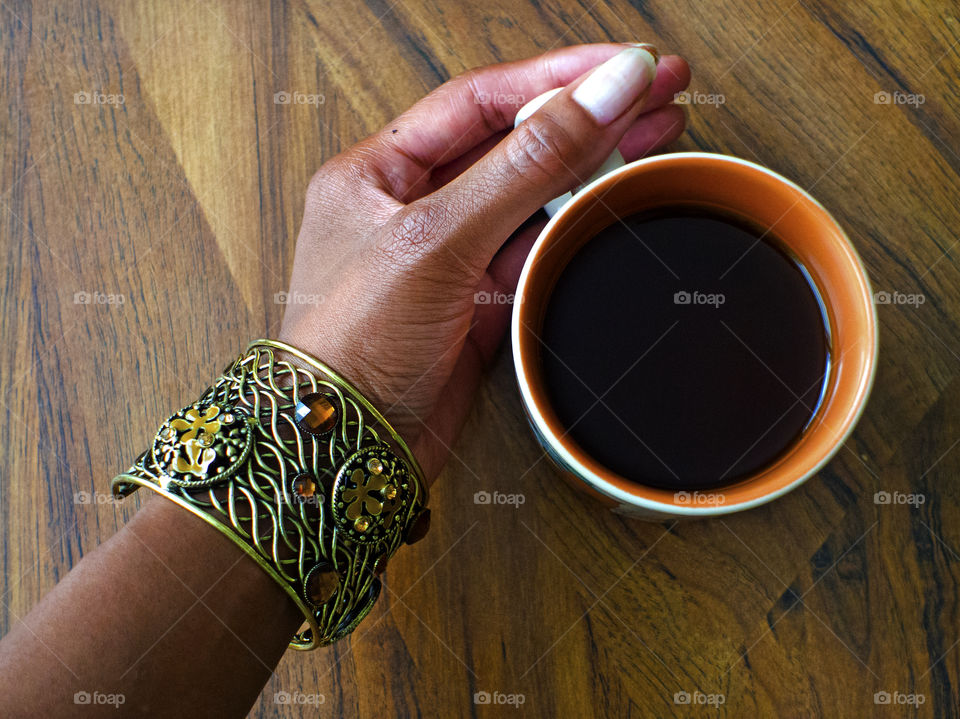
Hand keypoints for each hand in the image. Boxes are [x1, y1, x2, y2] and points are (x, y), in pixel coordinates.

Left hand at [279, 43, 690, 480]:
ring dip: (589, 165)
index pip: (481, 97)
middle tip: (659, 89)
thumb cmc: (353, 344)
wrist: (350, 446)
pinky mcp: (473, 301)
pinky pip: (532, 248)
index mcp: (378, 169)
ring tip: (655, 132)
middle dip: (587, 113)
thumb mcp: (438, 237)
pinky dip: (571, 225)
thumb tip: (600, 92)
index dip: (559, 75)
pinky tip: (610, 198)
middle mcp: (410, 205)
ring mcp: (446, 254)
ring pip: (529, 194)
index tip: (626, 64)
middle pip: (513, 139)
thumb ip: (525, 164)